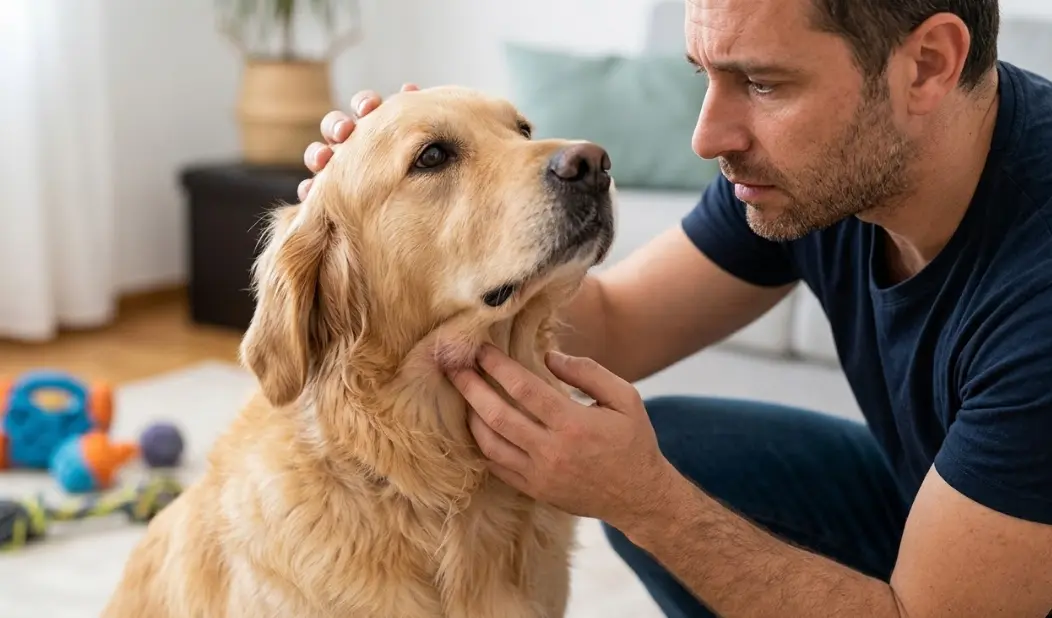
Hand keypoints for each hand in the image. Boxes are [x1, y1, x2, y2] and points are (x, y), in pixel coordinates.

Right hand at [298, 82, 419, 200]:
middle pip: (335, 127)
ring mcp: (338, 168)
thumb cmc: (420, 168)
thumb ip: (408, 117)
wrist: (412, 216)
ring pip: (319, 155)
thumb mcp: (413, 141)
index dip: (364, 104)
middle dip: (337, 126)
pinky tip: (308, 190)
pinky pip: (311, 190)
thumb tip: (409, 88)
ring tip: (322, 159)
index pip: (364, 107)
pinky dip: (308, 188)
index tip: (368, 108)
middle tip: (344, 132)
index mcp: (376, 125)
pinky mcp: (326, 194)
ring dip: (317, 154)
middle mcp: (353, 143)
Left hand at [446, 344, 678, 527]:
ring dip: (470, 416)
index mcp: (573, 423)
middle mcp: (551, 450)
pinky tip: (476, 425)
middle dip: (470, 387)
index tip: (480, 349)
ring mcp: (539, 474)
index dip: (497, 366)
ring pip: (489, 444)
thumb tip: (549, 356)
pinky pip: (496, 467)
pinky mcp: (534, 490)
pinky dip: (482, 444)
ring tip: (461, 394)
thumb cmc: (633, 441)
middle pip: (497, 415)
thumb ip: (587, 372)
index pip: (523, 388)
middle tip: (452, 366)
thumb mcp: (624, 398)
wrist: (639, 497)